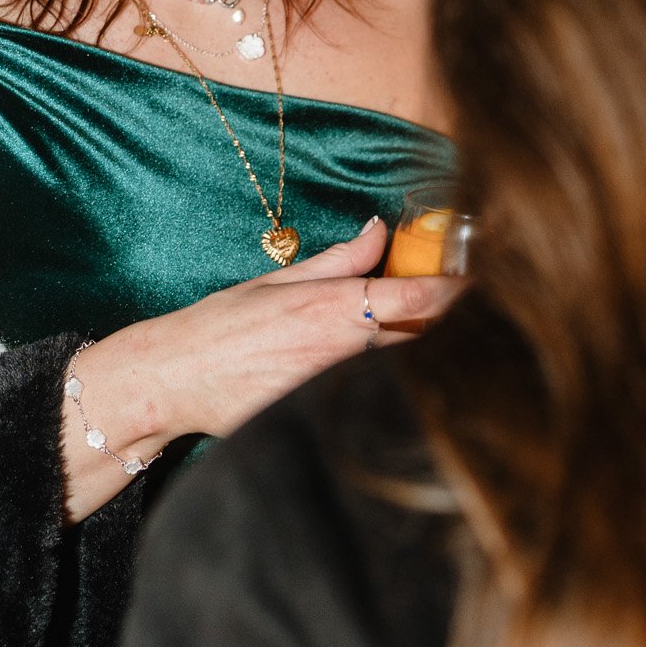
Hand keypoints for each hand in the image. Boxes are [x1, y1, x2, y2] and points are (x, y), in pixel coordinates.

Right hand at [62, 217, 456, 517]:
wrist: (173, 382)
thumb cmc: (217, 327)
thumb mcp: (276, 281)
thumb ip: (337, 260)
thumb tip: (380, 232)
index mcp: (332, 308)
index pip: (419, 300)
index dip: (455, 287)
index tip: (472, 274)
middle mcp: (343, 350)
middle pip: (417, 333)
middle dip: (433, 312)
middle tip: (440, 289)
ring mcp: (338, 388)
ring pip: (390, 360)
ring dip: (399, 338)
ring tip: (396, 315)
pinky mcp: (322, 414)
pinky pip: (360, 386)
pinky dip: (367, 368)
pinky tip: (347, 357)